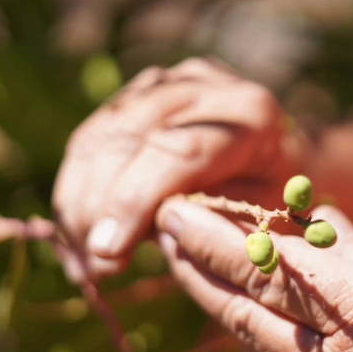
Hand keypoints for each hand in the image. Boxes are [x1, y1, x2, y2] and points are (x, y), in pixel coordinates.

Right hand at [52, 57, 288, 280]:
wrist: (277, 158)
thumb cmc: (274, 201)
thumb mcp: (259, 222)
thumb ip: (210, 228)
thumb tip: (147, 240)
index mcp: (250, 113)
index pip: (178, 149)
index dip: (134, 200)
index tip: (107, 252)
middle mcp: (202, 84)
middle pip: (128, 137)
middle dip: (99, 208)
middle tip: (95, 269)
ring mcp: (164, 82)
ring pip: (98, 138)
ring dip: (79, 205)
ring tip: (85, 263)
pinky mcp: (135, 94)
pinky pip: (88, 140)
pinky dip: (75, 192)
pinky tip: (79, 237)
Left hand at [154, 199, 352, 351]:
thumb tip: (318, 223)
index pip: (275, 269)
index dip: (217, 238)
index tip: (179, 210)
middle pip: (247, 313)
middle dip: (197, 268)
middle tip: (166, 231)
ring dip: (217, 307)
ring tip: (193, 268)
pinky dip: (252, 349)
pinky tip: (241, 322)